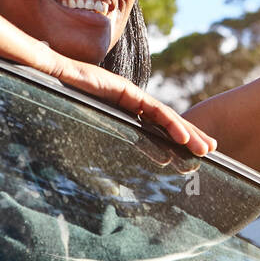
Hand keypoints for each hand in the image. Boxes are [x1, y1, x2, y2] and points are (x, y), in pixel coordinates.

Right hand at [47, 54, 217, 156]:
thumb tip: (106, 184)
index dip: (175, 139)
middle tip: (211, 151)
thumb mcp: (84, 131)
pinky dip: (170, 124)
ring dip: (188, 133)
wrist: (48, 77)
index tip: (192, 153)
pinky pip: (153, 110)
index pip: (156, 127)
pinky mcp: (126, 91)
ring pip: (166, 116)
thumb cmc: (59, 103)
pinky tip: (184, 137)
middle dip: (191, 136)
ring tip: (205, 148)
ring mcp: (130, 95)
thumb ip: (98, 148)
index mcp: (124, 111)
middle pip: (167, 121)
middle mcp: (132, 102)